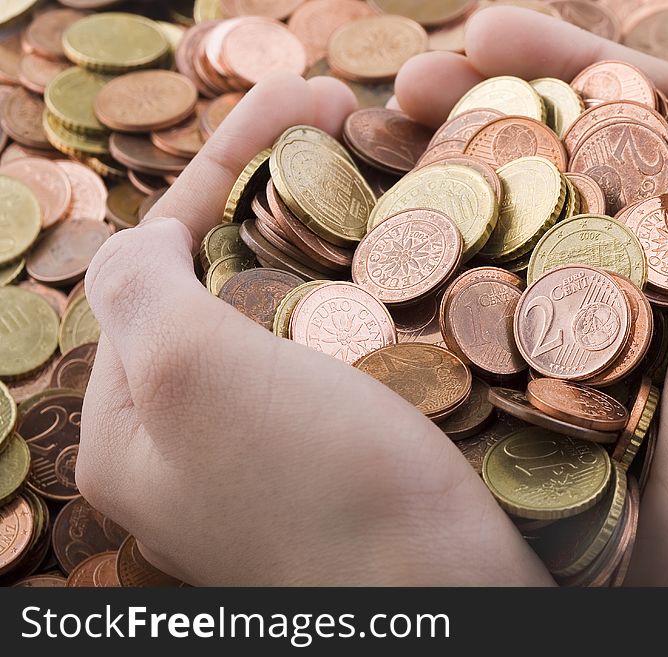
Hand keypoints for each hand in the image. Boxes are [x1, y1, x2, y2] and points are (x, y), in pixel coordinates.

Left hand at [77, 72, 550, 585]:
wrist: (446, 602)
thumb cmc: (323, 490)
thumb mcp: (193, 378)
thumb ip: (139, 290)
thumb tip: (143, 241)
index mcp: (131, 426)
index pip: (153, 262)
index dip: (219, 169)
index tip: (298, 105)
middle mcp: (190, 446)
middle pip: (218, 283)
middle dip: (274, 195)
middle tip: (344, 122)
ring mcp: (268, 458)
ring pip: (282, 316)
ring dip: (324, 239)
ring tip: (381, 175)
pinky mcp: (340, 465)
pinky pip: (337, 359)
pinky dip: (363, 298)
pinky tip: (402, 265)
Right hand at [396, 7, 667, 584]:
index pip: (624, 109)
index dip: (551, 58)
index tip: (474, 31)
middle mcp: (649, 268)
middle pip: (550, 165)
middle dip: (475, 112)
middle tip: (399, 85)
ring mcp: (590, 331)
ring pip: (506, 238)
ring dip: (442, 186)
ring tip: (369, 143)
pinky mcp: (544, 390)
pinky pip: (484, 317)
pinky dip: (437, 279)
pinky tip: (385, 248)